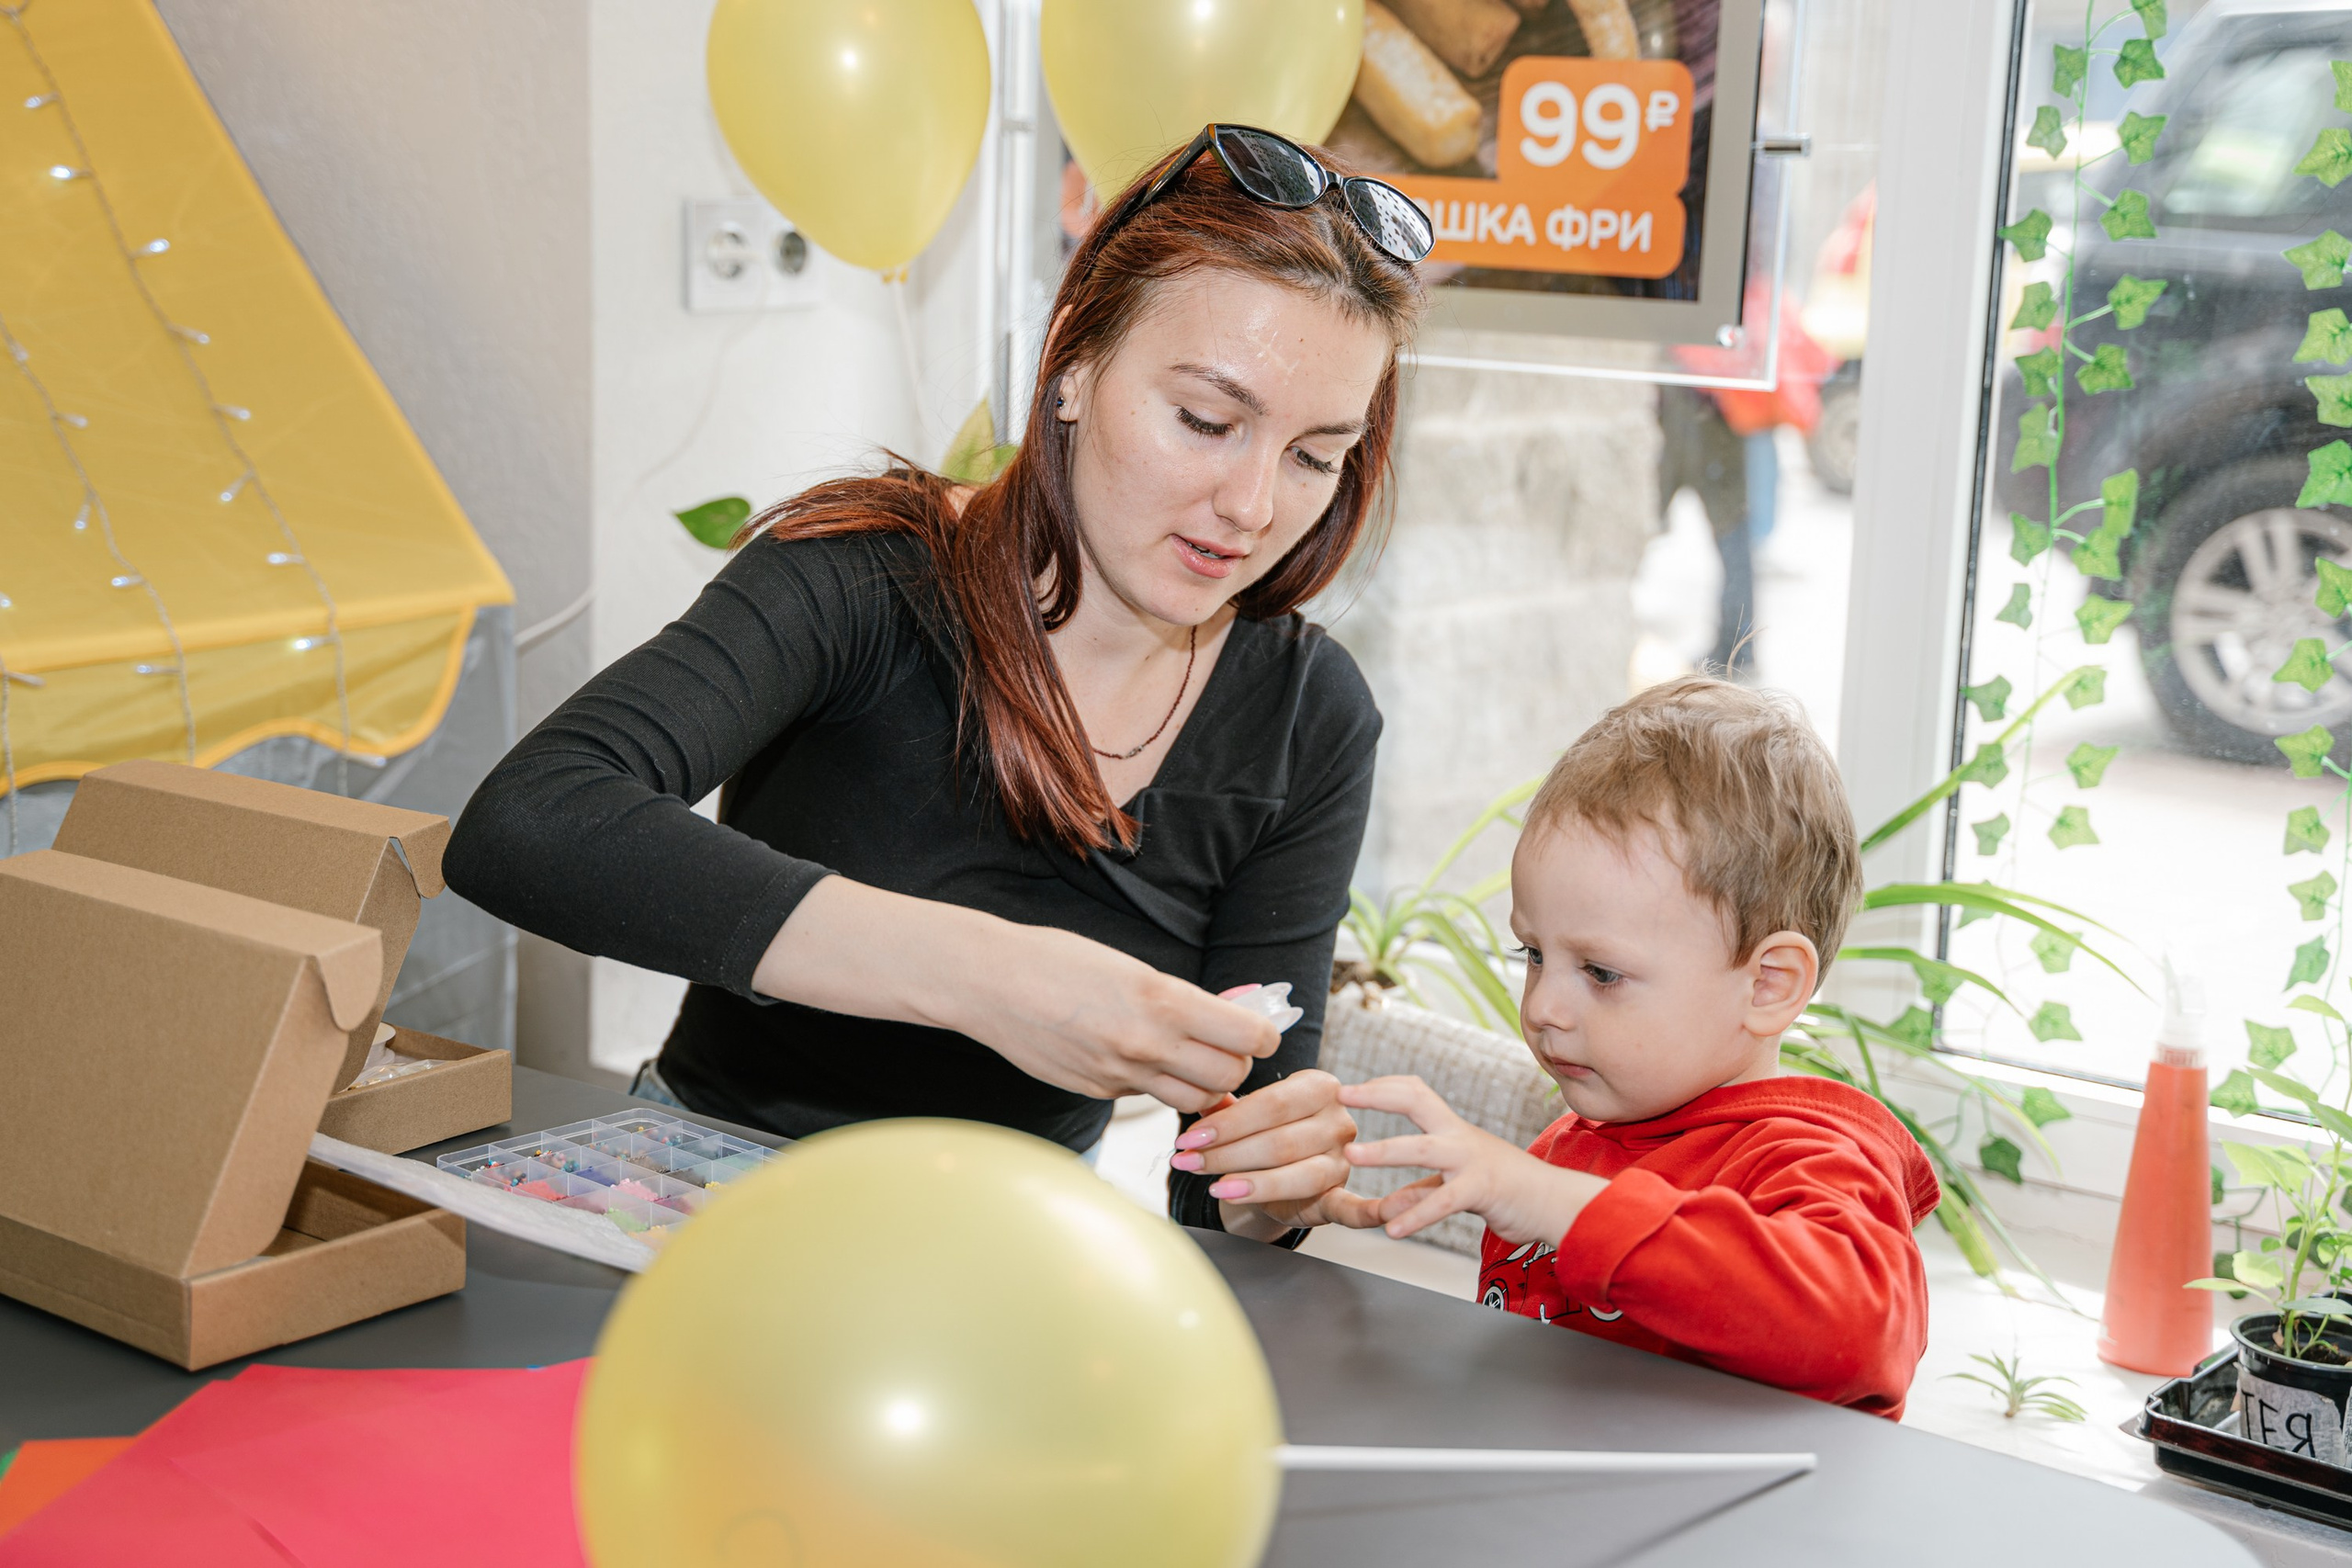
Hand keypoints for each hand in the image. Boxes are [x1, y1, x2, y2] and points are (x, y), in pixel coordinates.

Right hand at [961, 924, 1282, 1111]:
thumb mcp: (1131, 966)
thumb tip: (1235, 1009)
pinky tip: (1136, 1056)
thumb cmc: (1058, 961)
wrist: (989, 983)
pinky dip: (1156, 1083)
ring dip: (1202, 1083)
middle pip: (1230, 1076)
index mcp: (1162, 1001)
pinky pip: (1147, 1097)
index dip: (1263, 1032)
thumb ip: (1183, 997)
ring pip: (1193, 1099)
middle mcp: (1146, 1044)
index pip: (1248, 1035)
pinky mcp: (1097, 1092)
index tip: (1258, 1025)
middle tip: (1225, 1043)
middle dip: (1237, 1062)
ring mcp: (1120, 1075)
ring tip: (1189, 1058)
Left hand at [1168, 1071, 1383, 1240]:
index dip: (1226, 1124)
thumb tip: (1197, 1099)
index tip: (1189, 1139)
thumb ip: (1224, 1107)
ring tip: (1216, 1188)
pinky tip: (1324, 1213)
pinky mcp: (1343, 1192)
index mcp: (1319, 1086)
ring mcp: (1344, 1158)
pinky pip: (1351, 1206)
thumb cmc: (1267, 1133)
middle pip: (1278, 1141)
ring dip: (1250, 1183)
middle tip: (1188, 1163)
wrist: (1288, 1166)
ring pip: (1297, 1173)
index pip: (1270, 1105)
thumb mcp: (1249, 1114)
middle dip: (1226, 1155)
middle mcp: (1339, 1119)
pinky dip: (1354, 1212)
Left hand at [1340, 1075, 1608, 1244]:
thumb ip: (1422, 1193)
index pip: (1415, 1092)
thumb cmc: (1508, 1191)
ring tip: (1352, 1156)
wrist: (1555, 1204)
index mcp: (1453, 1130)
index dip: (1383, 1086)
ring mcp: (1471, 1161)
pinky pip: (1443, 1202)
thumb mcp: (1458, 1187)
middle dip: (1378, 1094)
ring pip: (1423, 1149)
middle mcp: (1460, 1137)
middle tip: (1344, 1094)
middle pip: (1416, 1100)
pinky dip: (1415, 1215)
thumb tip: (1387, 1206)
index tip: (1351, 1088)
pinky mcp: (1482, 1190)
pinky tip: (1392, 1230)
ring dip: (1385, 1150)